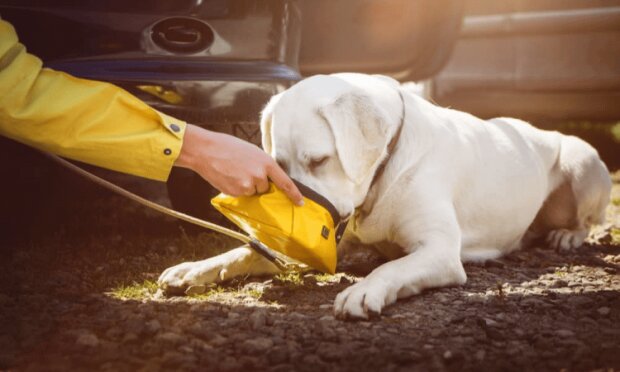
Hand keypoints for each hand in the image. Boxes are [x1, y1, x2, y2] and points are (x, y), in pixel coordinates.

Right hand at [174, 124, 302, 204]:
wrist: (206, 150)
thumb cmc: (228, 147)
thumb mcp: (252, 151)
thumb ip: (262, 165)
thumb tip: (267, 179)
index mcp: (266, 163)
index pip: (285, 182)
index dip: (294, 194)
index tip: (300, 202)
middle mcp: (259, 176)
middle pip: (265, 188)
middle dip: (258, 182)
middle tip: (244, 170)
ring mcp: (247, 186)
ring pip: (252, 192)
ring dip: (246, 186)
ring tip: (234, 172)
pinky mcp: (235, 192)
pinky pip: (241, 195)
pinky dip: (236, 188)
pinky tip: (228, 176)